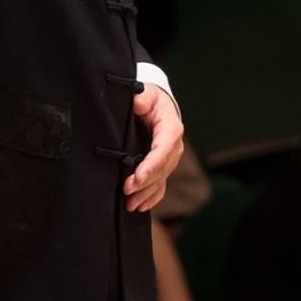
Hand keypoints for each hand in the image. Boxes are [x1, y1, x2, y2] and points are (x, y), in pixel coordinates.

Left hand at [124, 84, 182, 212]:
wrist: (160, 107)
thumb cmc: (152, 100)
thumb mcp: (147, 94)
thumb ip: (141, 98)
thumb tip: (136, 103)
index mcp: (171, 129)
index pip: (163, 149)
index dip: (151, 165)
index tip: (138, 177)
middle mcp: (174, 147)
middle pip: (161, 169)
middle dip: (145, 182)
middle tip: (126, 190)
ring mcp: (170, 159)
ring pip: (160, 180)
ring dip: (146, 193)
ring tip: (130, 204)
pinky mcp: (164, 167)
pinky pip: (161, 185)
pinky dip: (152, 197)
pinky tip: (141, 206)